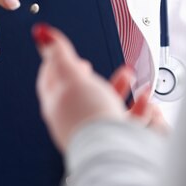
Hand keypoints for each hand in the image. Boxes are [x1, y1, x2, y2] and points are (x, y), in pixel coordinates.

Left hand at [34, 24, 167, 150]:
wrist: (111, 152)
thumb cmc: (88, 116)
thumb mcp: (71, 76)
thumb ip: (59, 53)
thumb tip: (41, 33)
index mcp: (55, 103)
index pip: (48, 79)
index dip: (54, 63)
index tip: (61, 54)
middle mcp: (71, 119)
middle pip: (76, 92)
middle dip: (86, 74)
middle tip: (87, 65)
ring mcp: (92, 130)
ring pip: (102, 104)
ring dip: (116, 86)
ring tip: (127, 74)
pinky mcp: (113, 140)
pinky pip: (124, 120)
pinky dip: (135, 105)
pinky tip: (144, 98)